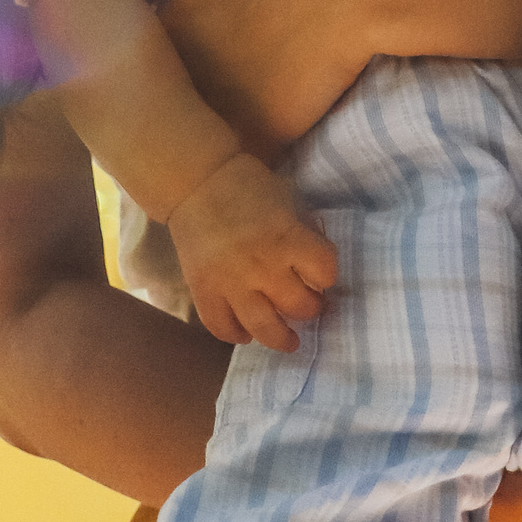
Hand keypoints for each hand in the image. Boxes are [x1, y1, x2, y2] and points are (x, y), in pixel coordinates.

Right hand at [168, 153, 338, 351]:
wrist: (194, 181)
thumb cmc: (245, 185)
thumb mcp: (285, 200)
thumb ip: (301, 233)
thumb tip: (314, 265)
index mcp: (286, 237)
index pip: (325, 272)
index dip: (326, 274)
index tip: (320, 273)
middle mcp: (262, 266)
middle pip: (300, 306)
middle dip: (310, 307)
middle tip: (307, 303)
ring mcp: (231, 284)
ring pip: (265, 329)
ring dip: (282, 339)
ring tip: (289, 340)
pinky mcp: (204, 292)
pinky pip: (222, 328)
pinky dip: (236, 335)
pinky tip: (245, 332)